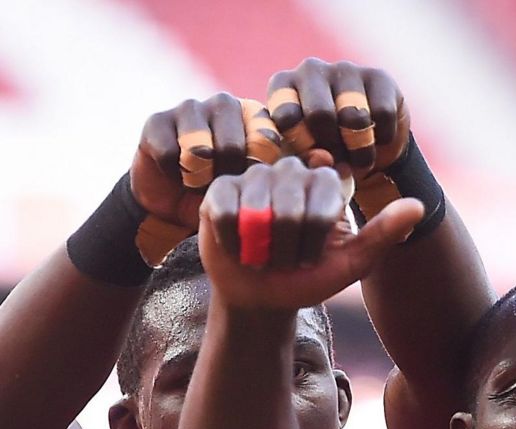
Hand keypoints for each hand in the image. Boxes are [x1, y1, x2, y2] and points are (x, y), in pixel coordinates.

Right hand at [133, 94, 284, 227]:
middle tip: (223, 183)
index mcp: (257, 115)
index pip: (267, 138)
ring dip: (200, 175)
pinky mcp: (157, 120)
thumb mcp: (267, 184)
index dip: (258, 168)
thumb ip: (297, 169)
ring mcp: (189, 107)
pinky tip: (176, 174)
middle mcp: (225, 103)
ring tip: (201, 179)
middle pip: (233, 145)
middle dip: (227, 176)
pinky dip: (174, 173)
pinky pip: (170, 153)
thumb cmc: (232, 193)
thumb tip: (324, 158)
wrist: (179, 203)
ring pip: (200, 147)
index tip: (252, 182)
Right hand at [197, 157, 421, 311]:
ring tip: (266, 254)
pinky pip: (229, 212)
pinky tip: (242, 249)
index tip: (317, 251)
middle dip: (293, 244)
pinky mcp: (220, 191)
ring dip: (265, 246)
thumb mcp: (354, 261)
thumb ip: (384, 233)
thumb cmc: (310, 277)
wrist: (264, 297)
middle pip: (293, 203)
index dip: (320, 229)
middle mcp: (292, 171)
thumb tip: (419, 205)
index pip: (328, 191)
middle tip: (290, 258)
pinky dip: (238, 242)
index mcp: (326, 183)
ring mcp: (254, 178)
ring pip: (261, 207)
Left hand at [266, 58, 410, 175]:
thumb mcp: (306, 156)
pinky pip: (384, 114)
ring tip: (360, 155)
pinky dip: (384, 137)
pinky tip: (378, 137)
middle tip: (338, 156)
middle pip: (321, 114)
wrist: (368, 141)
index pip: (286, 116)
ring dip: (361, 148)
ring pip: (355, 116)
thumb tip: (323, 158)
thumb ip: (305, 160)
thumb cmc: (326, 147)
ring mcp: (345, 69)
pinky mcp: (379, 76)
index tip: (311, 155)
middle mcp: (310, 69)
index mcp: (282, 85)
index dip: (302, 145)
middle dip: (333, 145)